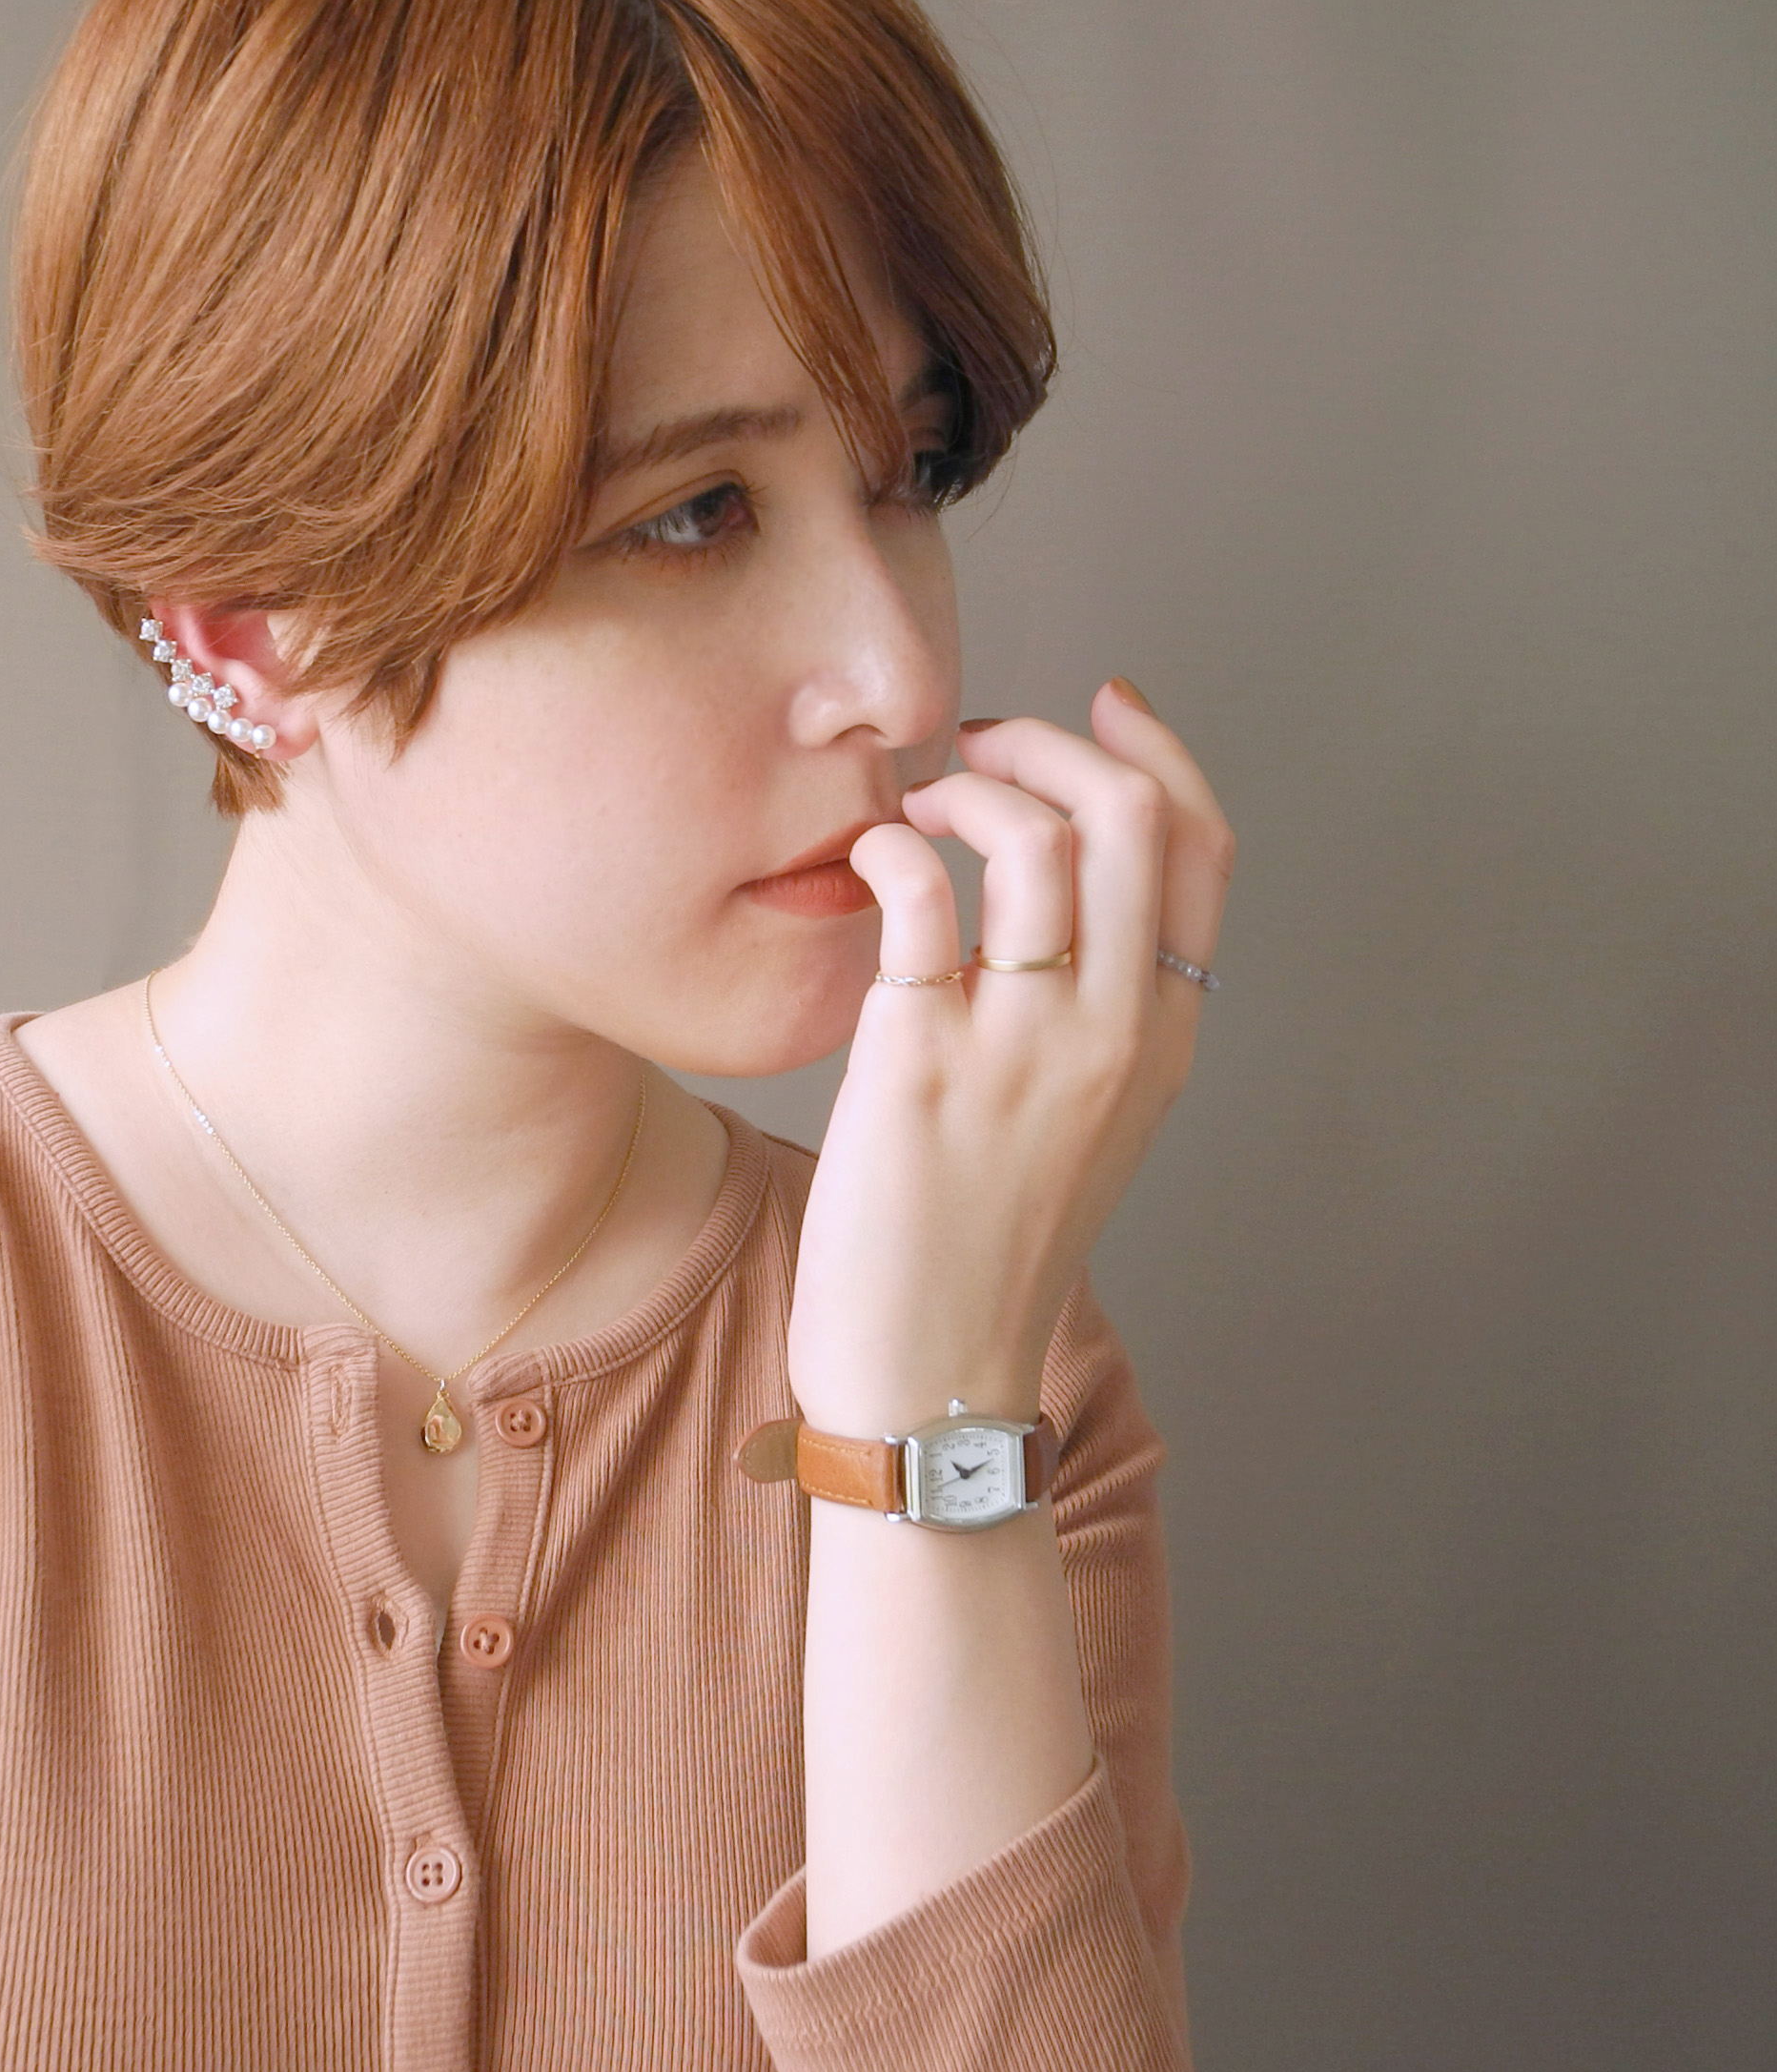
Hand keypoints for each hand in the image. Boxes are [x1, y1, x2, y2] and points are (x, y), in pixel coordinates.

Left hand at [785, 680, 1233, 1431]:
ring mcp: (1025, 1045)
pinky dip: (893, 848)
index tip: (1099, 702)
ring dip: (967, 790)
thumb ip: (1094, 1014)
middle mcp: (1116, 1032)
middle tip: (979, 745)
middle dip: (1051, 743)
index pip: (1204, 850)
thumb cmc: (987, 1243)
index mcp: (1166, 1037)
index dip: (1156, 751)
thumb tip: (1058, 891)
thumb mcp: (1083, 1122)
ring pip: (1037, 842)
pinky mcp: (923, 1060)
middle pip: (1131, 819)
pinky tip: (867, 862)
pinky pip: (922, 899)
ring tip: (913, 811)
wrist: (932, 1369)